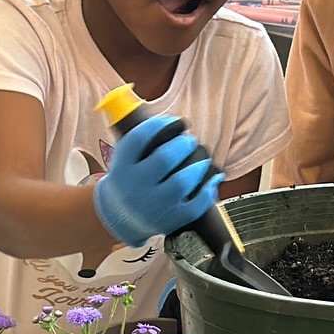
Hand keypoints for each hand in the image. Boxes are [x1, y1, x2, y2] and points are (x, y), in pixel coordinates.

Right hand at [93, 114, 221, 247]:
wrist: (120, 218)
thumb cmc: (130, 178)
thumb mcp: (124, 158)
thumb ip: (141, 138)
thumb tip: (162, 114)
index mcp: (123, 166)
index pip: (138, 139)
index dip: (159, 124)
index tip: (173, 121)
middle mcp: (136, 186)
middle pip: (164, 158)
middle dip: (183, 144)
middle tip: (189, 141)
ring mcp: (154, 205)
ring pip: (182, 182)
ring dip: (199, 165)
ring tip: (202, 160)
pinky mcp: (172, 219)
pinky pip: (196, 205)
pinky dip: (209, 189)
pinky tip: (213, 179)